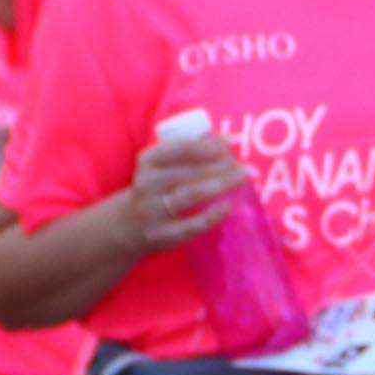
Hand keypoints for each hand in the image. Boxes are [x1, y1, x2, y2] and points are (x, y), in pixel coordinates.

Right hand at [122, 120, 249, 254]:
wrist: (128, 224)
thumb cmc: (158, 187)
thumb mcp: (164, 165)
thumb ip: (190, 151)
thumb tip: (224, 139)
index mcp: (148, 162)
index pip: (180, 149)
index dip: (208, 145)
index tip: (231, 143)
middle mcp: (147, 184)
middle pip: (189, 172)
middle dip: (220, 166)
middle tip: (245, 166)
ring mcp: (153, 210)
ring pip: (189, 194)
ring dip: (219, 184)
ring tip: (242, 178)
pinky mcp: (162, 234)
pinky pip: (190, 225)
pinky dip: (211, 216)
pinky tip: (228, 206)